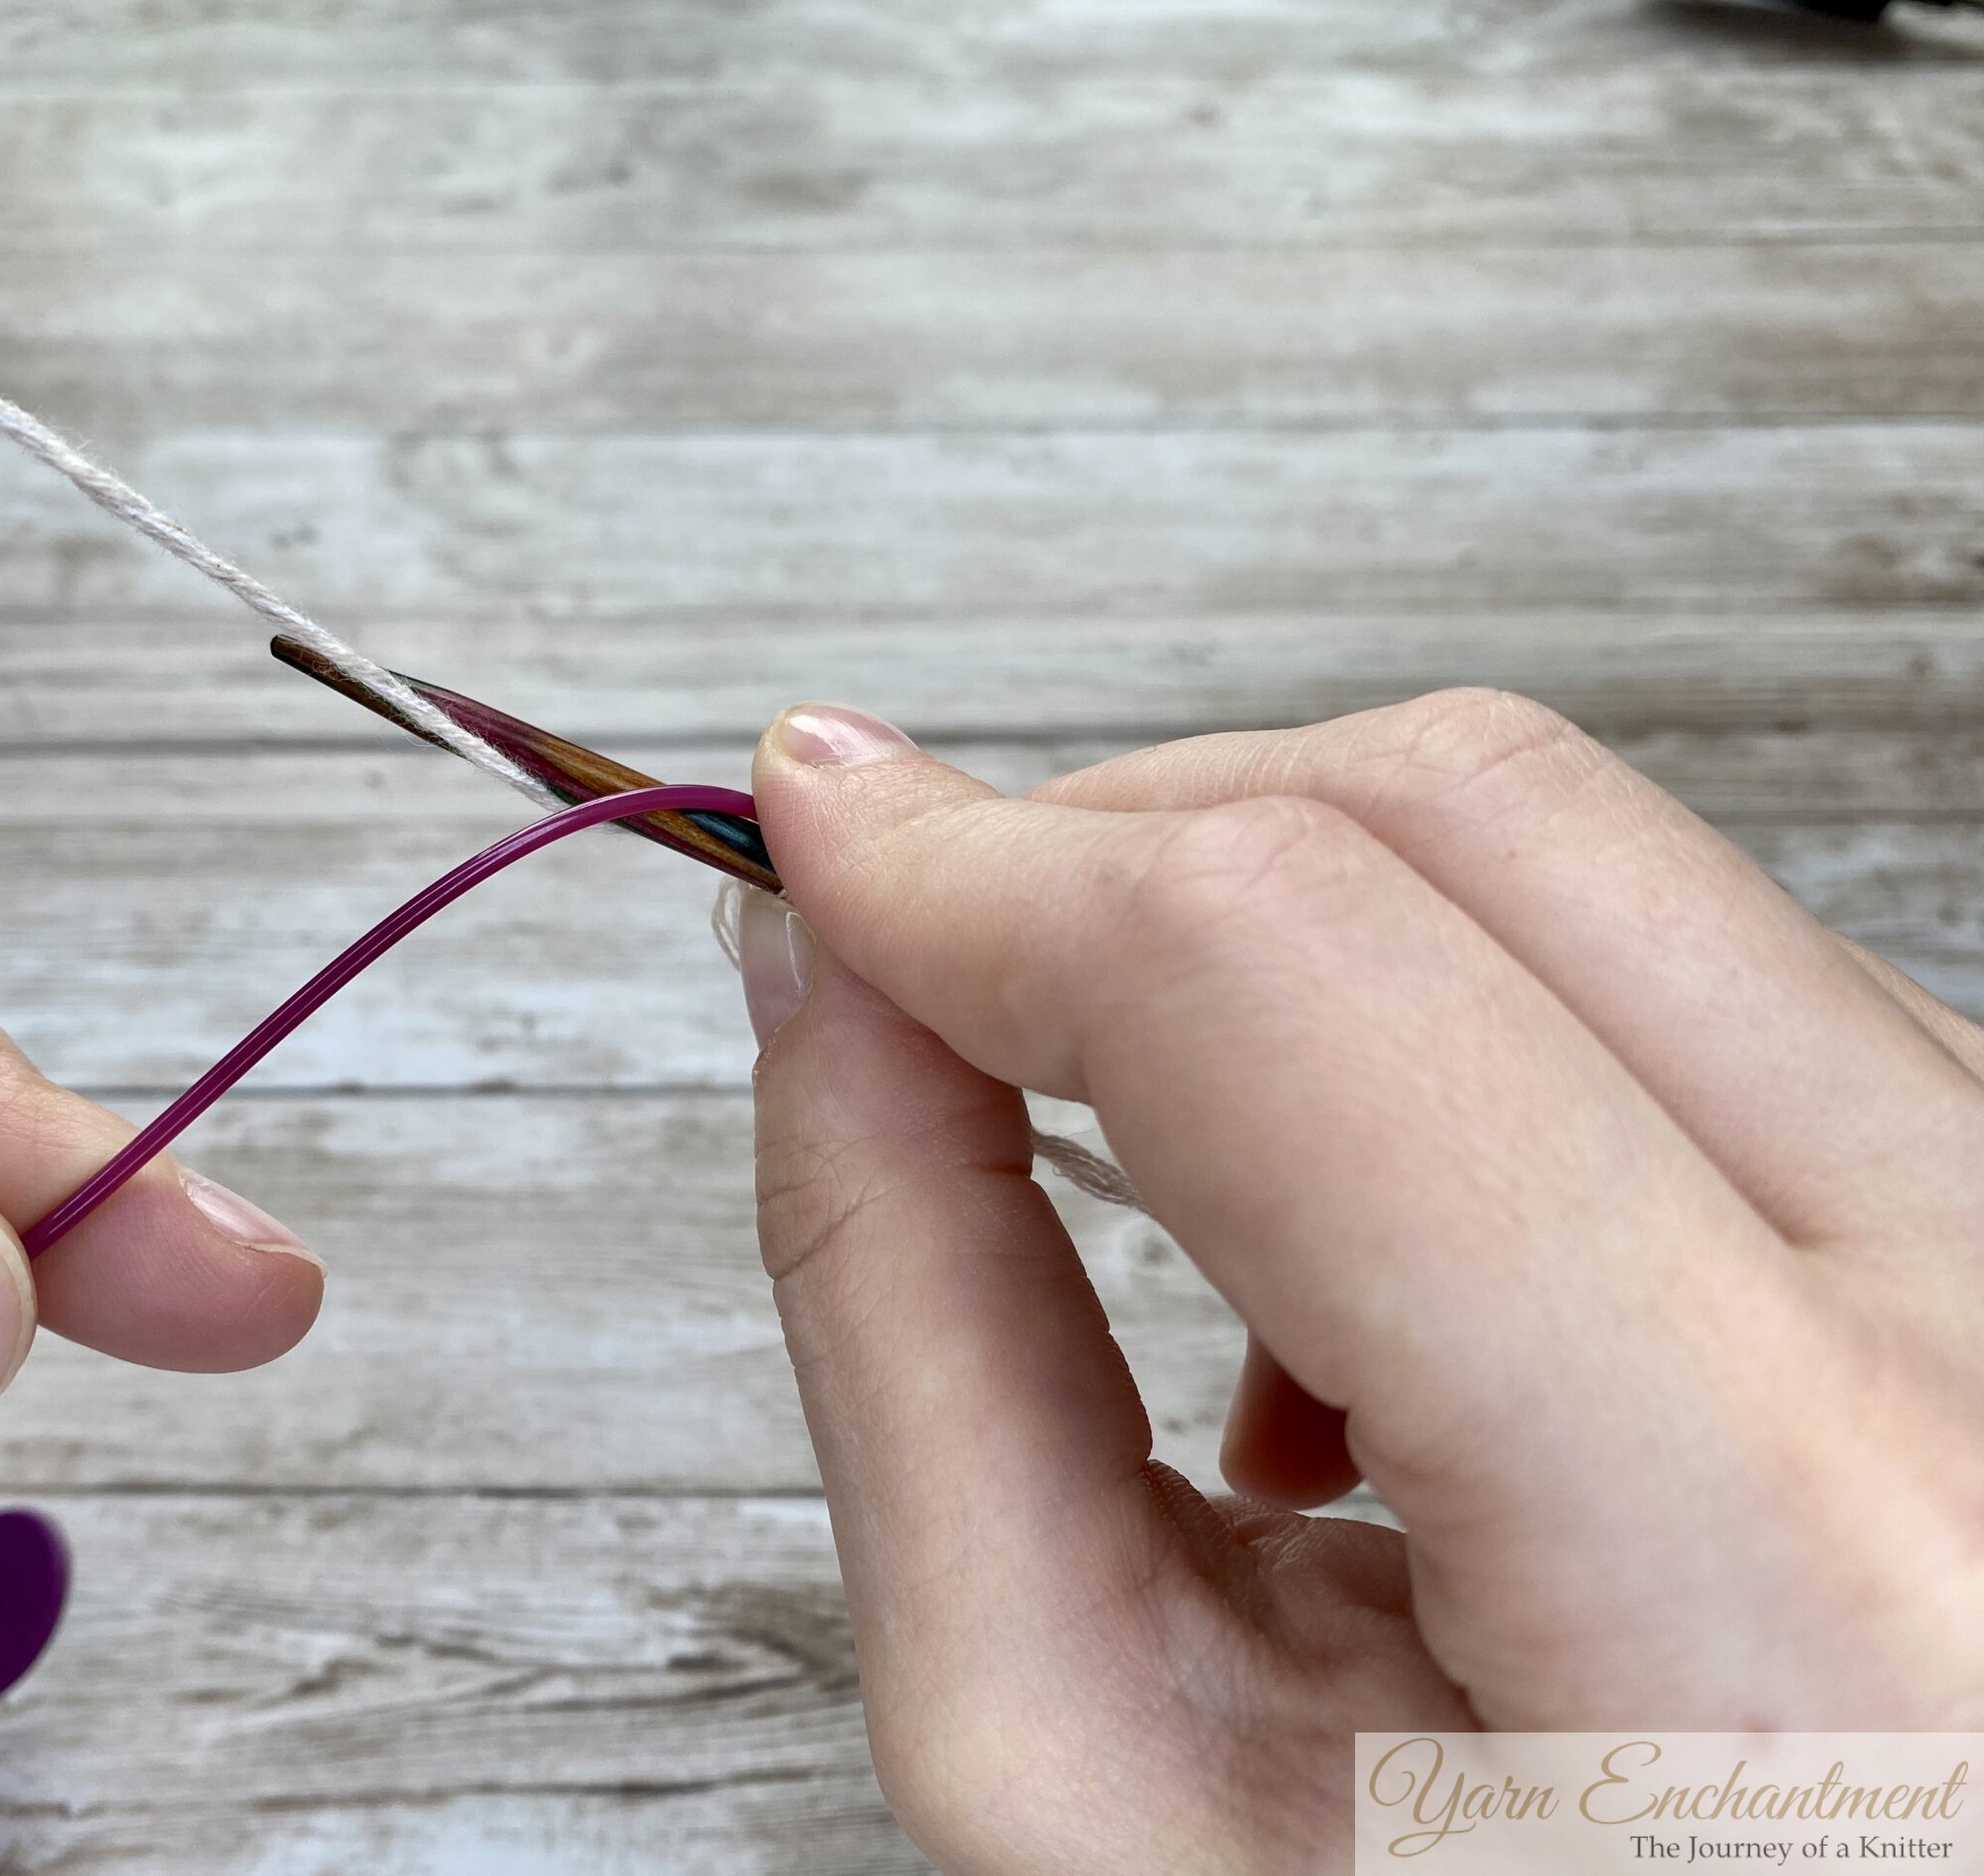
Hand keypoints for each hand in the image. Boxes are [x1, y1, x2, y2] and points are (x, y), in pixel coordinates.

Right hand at [736, 691, 1983, 1871]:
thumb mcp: (1096, 1771)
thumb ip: (918, 1339)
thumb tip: (829, 994)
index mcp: (1768, 1584)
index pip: (1300, 990)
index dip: (991, 866)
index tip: (819, 836)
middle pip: (1472, 815)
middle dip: (1124, 840)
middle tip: (943, 966)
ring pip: (1588, 856)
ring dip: (1293, 954)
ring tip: (1203, 1235)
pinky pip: (1692, 964)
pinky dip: (1454, 1029)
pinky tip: (1387, 1276)